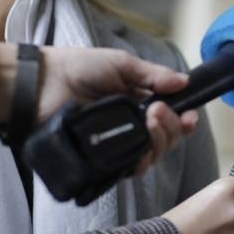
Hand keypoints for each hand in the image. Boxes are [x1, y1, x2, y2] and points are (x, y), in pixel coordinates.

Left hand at [0, 46, 198, 173]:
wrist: (44, 84)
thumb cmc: (79, 68)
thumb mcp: (122, 64)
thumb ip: (153, 76)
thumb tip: (185, 82)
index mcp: (138, 103)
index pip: (169, 119)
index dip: (183, 121)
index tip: (189, 117)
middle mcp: (130, 127)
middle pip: (166, 140)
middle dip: (171, 127)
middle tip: (158, 109)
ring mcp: (117, 146)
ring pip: (152, 156)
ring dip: (159, 140)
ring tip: (148, 120)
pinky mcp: (102, 161)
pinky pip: (129, 169)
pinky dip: (140, 160)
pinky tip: (140, 147)